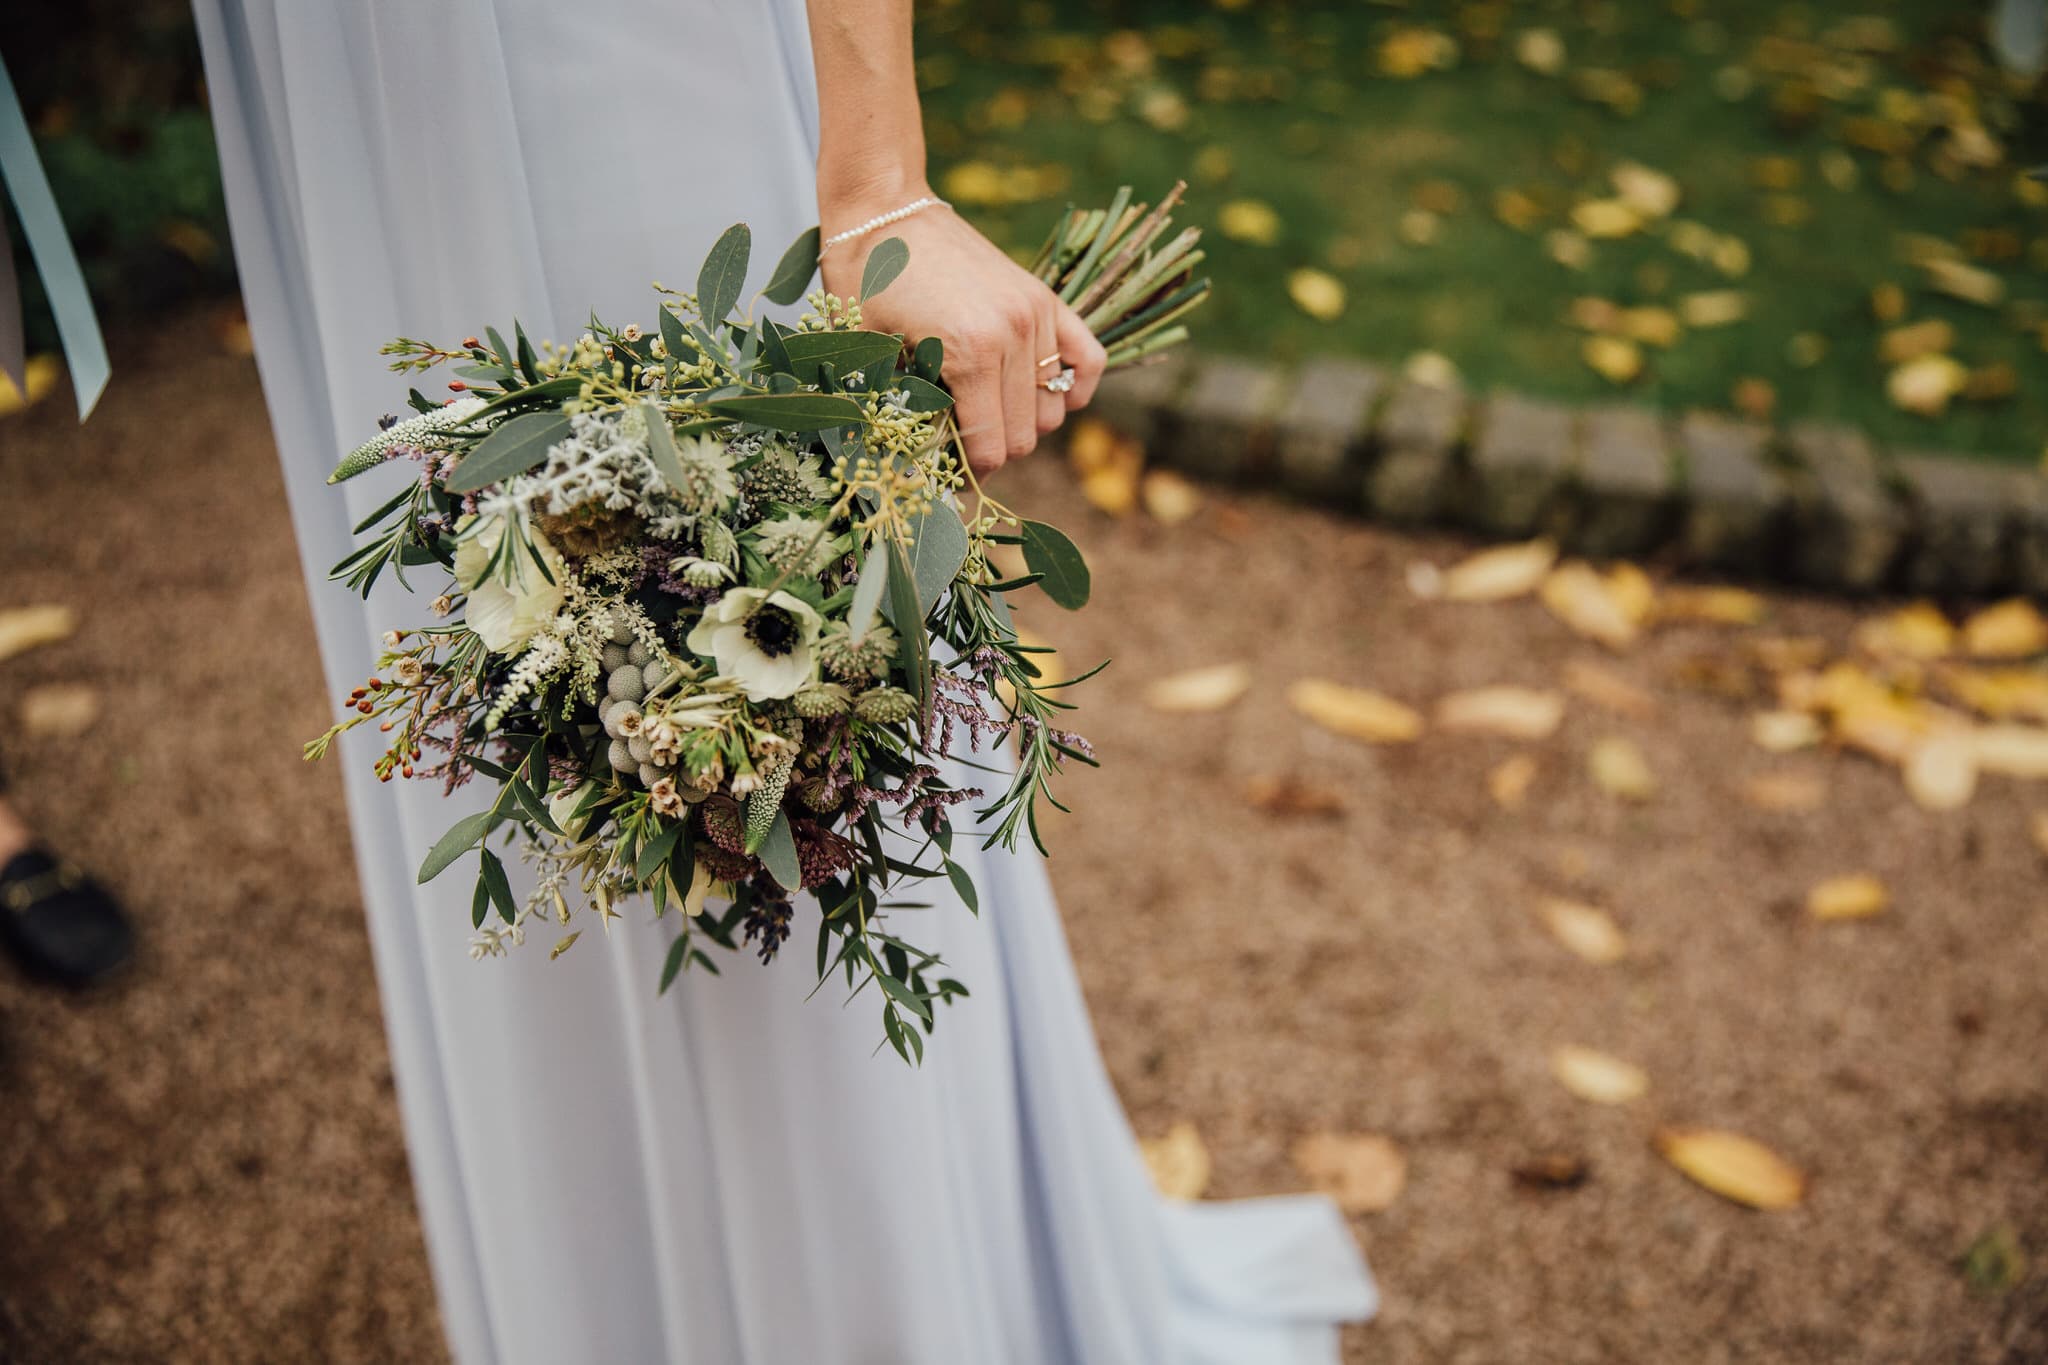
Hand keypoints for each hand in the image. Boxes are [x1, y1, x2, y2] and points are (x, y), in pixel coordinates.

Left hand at [818, 203, 1107, 476]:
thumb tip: (917, 471)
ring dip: (1022, 422)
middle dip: (993, 449)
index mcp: (968, 353)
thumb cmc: (864, 284)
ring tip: (987, 412)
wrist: (884, 209)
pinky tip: (1047, 396)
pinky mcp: (1045, 297)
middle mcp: (1012, 335)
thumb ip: (901, 412)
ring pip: (1052, 407)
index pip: (990, 447)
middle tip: (959, 441)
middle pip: (1024, 435)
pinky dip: (1074, 387)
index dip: (967, 471)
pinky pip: (1087, 359)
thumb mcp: (869, 354)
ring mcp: (1034, 314)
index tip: (946, 471)